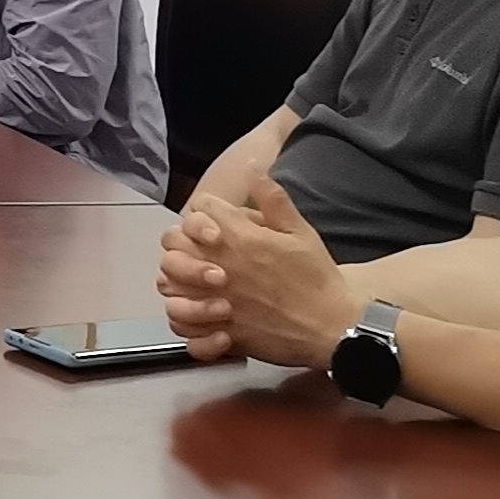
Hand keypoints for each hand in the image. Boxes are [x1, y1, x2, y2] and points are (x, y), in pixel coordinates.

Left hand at [158, 177, 360, 370]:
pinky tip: (198, 311)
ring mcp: (215, 300)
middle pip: (172, 241)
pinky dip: (183, 317)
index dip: (206, 210)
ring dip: (177, 278)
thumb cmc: (317, 279)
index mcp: (240, 238)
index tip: (217, 220)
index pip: (199, 207)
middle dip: (183, 240)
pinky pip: (179, 323)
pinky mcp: (218, 331)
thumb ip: (273, 198)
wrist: (332, 328)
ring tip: (194, 280)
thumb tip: (252, 167)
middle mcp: (221, 266)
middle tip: (200, 248)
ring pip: (168, 283)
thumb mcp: (301, 231)